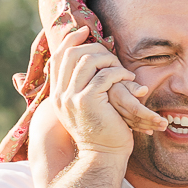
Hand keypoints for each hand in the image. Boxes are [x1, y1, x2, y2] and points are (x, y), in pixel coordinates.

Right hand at [51, 28, 135, 159]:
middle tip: (114, 57)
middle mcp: (60, 95)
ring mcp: (71, 98)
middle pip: (73, 54)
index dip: (71, 40)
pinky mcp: (87, 102)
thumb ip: (83, 85)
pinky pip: (104, 76)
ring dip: (110, 60)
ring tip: (123, 71)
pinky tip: (130, 80)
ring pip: (88, 60)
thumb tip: (88, 58)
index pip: (59, 57)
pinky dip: (119, 74)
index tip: (85, 31)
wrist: (102, 156)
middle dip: (96, 49)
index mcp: (58, 94)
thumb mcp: (88, 106)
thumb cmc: (102, 131)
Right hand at [108, 78, 168, 135]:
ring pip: (134, 123)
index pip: (135, 108)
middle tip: (165, 124)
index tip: (159, 118)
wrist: (101, 90)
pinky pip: (130, 126)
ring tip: (163, 127)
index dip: (147, 114)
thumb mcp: (123, 80)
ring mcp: (116, 115)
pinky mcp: (118, 120)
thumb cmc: (117, 82)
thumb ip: (133, 86)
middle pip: (136, 118)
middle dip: (152, 122)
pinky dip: (141, 129)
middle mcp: (116, 108)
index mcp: (119, 97)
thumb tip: (145, 90)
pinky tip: (150, 131)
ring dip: (149, 126)